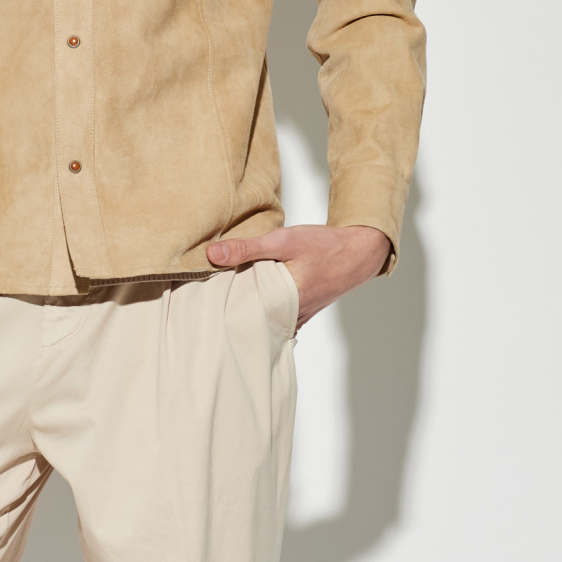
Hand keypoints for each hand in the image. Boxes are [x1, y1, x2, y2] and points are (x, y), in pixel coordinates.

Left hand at [206, 223, 390, 327]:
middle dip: (231, 313)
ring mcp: (296, 317)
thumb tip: (212, 254)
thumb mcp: (285, 241)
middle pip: (251, 320)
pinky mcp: (300, 311)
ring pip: (263, 318)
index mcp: (283, 304)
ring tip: (221, 302)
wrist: (360, 251)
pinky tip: (249, 297)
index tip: (201, 308)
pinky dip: (263, 307)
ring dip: (247, 310)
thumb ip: (248, 248)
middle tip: (205, 307)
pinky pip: (275, 314)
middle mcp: (289, 317)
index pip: (243, 315)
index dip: (222, 312)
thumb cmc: (326, 247)